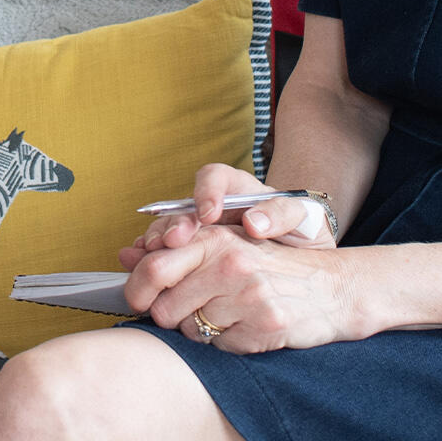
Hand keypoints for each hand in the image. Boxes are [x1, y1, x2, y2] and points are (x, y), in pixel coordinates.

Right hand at [120, 165, 335, 271]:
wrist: (304, 262)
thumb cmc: (303, 234)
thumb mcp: (304, 219)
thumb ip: (282, 213)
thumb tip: (253, 222)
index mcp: (238, 190)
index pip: (215, 177)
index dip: (206, 191)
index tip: (208, 213)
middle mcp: (211, 208)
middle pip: (183, 206)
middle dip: (174, 223)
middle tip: (172, 241)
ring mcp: (197, 232)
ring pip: (167, 228)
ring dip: (156, 240)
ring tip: (149, 254)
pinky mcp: (189, 255)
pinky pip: (162, 252)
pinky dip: (147, 256)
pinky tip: (137, 264)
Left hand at [124, 223, 357, 353]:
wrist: (330, 287)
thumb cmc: (267, 266)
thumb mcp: (224, 246)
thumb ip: (175, 249)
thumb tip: (125, 255)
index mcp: (214, 238)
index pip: (153, 266)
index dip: (137, 289)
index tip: (140, 298)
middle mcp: (231, 262)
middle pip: (164, 307)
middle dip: (167, 315)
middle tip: (184, 311)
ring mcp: (250, 295)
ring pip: (190, 331)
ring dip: (200, 330)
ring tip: (225, 314)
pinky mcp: (266, 324)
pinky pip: (220, 348)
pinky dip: (227, 343)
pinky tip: (246, 326)